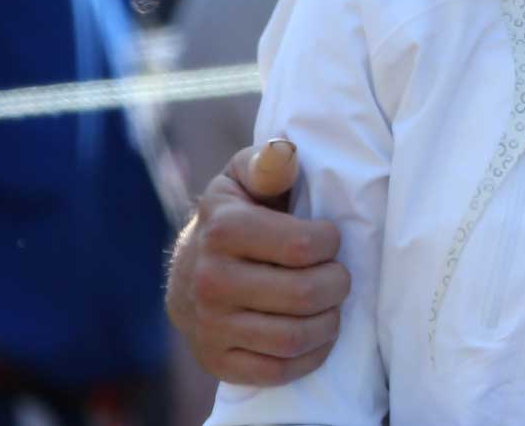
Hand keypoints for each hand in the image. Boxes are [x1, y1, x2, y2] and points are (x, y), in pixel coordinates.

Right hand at [165, 138, 351, 385]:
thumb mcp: (245, 179)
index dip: (331, 243)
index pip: (305, 246)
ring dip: (329, 322)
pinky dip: (309, 356)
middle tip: (337, 275)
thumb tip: (285, 152)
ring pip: (295, 337)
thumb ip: (269, 164)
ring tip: (330, 304)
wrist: (187, 272)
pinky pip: (278, 371)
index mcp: (223, 230)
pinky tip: (313, 333)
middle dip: (337, 283)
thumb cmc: (236, 215)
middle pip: (305, 294)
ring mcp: (211, 326)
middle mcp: (210, 281)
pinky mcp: (218, 362)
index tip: (327, 239)